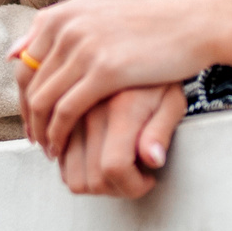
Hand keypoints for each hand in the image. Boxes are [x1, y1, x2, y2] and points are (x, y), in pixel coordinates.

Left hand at [10, 0, 231, 158]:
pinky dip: (58, 133)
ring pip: (43, 99)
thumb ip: (59, 28)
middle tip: (35, 138)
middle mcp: (67, 26)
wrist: (192, 24)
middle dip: (28, 116)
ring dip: (41, 130)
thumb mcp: (100, 12)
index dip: (22, 94)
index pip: (24, 60)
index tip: (29, 116)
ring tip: (50, 148)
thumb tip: (14, 52)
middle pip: (28, 82)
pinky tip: (62, 147)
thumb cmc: (151, 23)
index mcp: (64, 12)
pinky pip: (66, 110)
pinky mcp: (104, 71)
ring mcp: (84, 47)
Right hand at [56, 82, 186, 198]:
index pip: (114, 168)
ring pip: (68, 172)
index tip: (148, 180)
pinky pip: (58, 153)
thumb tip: (153, 161)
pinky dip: (73, 164)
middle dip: (115, 190)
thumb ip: (161, 131)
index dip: (133, 186)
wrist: (140, 40)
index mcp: (121, 107)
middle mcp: (90, 107)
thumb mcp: (173, 100)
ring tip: (113, 168)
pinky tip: (95, 154)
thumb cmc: (161, 74)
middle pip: (89, 179)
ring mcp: (70, 110)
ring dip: (90, 182)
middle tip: (133, 178)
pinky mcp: (59, 108)